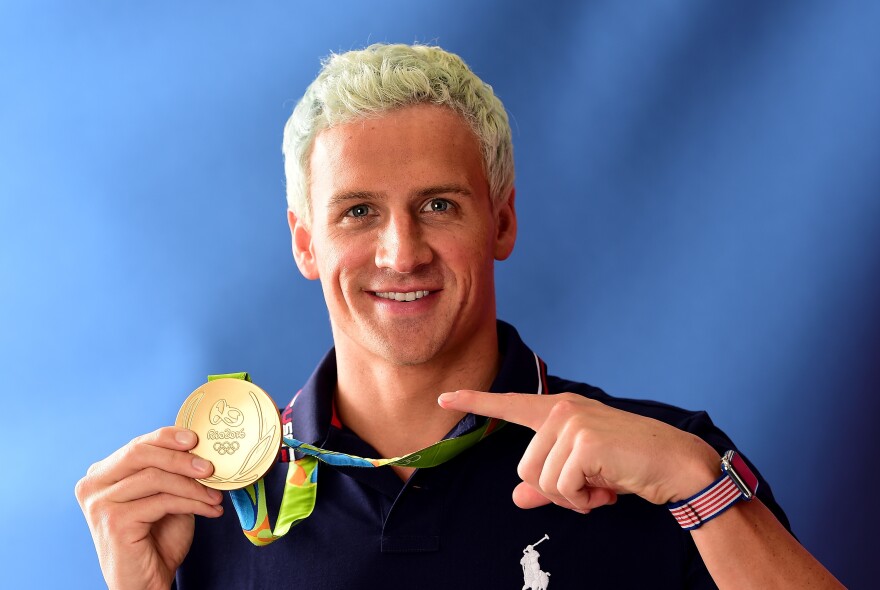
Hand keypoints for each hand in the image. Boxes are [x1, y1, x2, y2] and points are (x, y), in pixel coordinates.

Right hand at [75, 427, 224, 589]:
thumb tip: (200, 448)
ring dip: (193, 486)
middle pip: (141, 453)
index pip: (137, 444)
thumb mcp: (166, 496)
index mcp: (102, 474)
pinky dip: (192, 503)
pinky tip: (209, 510)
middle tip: (210, 468)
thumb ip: (172, 471)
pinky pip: (162, 501)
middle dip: (181, 458)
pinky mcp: (114, 521)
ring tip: (215, 496)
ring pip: (155, 478)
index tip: (196, 438)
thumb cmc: (156, 539)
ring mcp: (100, 503)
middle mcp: (93, 485)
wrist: (146, 582)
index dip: (167, 437)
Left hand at [438, 391, 719, 512]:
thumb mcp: (582, 476)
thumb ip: (547, 485)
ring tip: (601, 486)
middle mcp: (561, 410)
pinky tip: (607, 489)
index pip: (509, 405)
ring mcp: (572, 423)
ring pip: (540, 481)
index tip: (444, 398)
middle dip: (555, 491)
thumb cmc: (629, 466)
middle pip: (525, 469)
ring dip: (571, 497)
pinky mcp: (584, 441)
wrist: (675, 464)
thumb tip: (516, 498)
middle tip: (590, 488)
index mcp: (559, 411)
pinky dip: (582, 500)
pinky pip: (561, 488)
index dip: (474, 402)